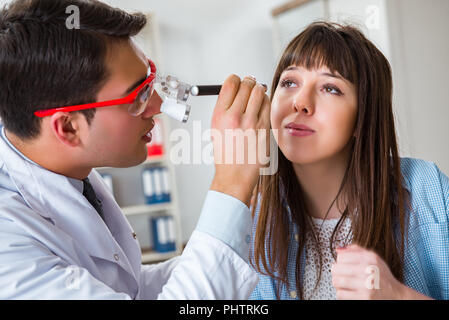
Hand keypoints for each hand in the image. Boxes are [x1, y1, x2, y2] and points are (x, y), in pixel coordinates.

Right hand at [209, 74, 270, 206]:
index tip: (238, 81)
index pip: (230, 83)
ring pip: (260, 92)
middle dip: (249, 83)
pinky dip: (265, 103)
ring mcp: (251, 122)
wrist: (235, 175)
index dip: (235, 79)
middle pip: (246, 84)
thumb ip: (225, 108)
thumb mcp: (216, 128)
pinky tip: (261, 108)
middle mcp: (235, 117)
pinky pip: (268, 105)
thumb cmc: (226, 155)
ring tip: (256, 96)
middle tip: (249, 86)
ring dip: (259, 90)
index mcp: (220, 115)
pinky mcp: (264, 128)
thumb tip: (235, 91)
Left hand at [331, 244, 410, 299]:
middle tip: (342, 274)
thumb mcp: (374, 258)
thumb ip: (356, 250)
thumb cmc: (383, 277)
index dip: (340, 261)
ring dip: (338, 283)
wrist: (396, 296)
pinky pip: (341, 294)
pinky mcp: (363, 298)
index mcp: (369, 258)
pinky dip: (342, 293)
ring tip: (345, 283)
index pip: (341, 256)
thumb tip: (338, 249)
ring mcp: (365, 285)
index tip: (344, 265)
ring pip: (336, 281)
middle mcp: (368, 270)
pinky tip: (349, 291)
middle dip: (337, 272)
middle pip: (336, 268)